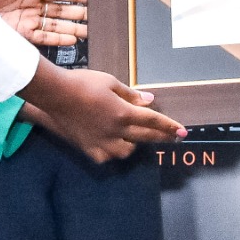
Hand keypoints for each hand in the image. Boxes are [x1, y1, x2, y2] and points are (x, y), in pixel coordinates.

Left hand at [0, 0, 87, 45]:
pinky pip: (44, 38)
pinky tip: (72, 39)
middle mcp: (30, 8)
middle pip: (59, 11)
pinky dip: (58, 39)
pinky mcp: (21, 37)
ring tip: (88, 31)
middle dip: (76, 14)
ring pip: (55, 26)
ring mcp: (27, 23)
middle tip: (92, 16)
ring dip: (71, 28)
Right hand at [20, 62, 186, 161]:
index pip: (153, 121)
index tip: (183, 132)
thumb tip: (149, 100)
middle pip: (144, 137)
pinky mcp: (88, 148)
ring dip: (133, 144)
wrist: (56, 94)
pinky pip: (107, 156)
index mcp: (123, 113)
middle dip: (161, 137)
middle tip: (173, 138)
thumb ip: (131, 95)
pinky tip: (111, 144)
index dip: (169, 126)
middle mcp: (116, 131)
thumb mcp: (111, 83)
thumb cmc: (84, 83)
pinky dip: (112, 151)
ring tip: (133, 136)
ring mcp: (101, 142)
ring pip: (126, 151)